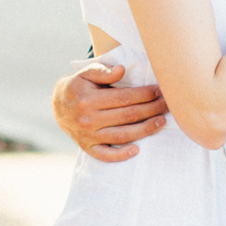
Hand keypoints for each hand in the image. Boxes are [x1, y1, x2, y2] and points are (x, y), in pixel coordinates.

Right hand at [51, 61, 168, 164]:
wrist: (57, 107)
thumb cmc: (77, 87)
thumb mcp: (85, 73)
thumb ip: (103, 71)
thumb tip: (121, 70)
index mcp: (89, 100)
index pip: (124, 98)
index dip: (145, 95)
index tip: (160, 90)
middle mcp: (89, 119)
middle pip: (128, 116)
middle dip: (151, 109)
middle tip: (168, 104)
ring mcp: (89, 136)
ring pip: (123, 135)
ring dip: (145, 130)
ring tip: (161, 122)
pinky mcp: (88, 148)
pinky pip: (106, 155)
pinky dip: (121, 155)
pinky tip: (137, 150)